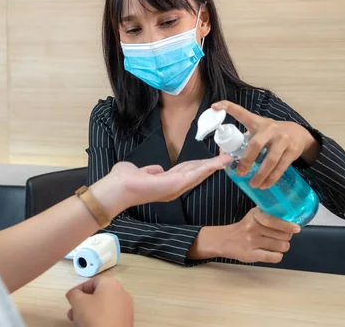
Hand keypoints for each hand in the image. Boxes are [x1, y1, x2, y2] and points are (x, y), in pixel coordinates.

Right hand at [65, 276, 133, 326]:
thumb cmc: (95, 318)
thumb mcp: (77, 302)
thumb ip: (73, 293)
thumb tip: (74, 294)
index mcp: (111, 284)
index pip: (91, 281)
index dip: (78, 290)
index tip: (71, 298)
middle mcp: (121, 293)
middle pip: (98, 294)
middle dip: (83, 303)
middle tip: (73, 312)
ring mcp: (126, 307)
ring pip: (103, 305)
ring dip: (90, 311)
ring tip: (80, 321)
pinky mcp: (127, 320)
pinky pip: (110, 314)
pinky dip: (100, 317)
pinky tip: (92, 325)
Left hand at [90, 154, 230, 215]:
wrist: (117, 188)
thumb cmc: (124, 180)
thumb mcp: (140, 172)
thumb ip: (150, 170)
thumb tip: (157, 169)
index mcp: (166, 184)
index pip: (186, 173)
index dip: (198, 165)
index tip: (211, 159)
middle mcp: (173, 188)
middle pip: (196, 173)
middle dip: (211, 165)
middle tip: (227, 157)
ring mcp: (175, 187)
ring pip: (198, 173)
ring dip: (214, 165)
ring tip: (228, 158)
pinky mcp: (176, 184)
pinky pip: (195, 173)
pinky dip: (208, 167)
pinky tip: (219, 162)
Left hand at [212, 100, 318, 188]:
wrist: (299, 133)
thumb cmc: (271, 133)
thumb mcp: (258, 131)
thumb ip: (242, 139)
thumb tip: (222, 154)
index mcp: (256, 122)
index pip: (241, 113)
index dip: (228, 107)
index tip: (215, 107)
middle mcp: (269, 129)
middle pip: (255, 145)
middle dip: (246, 160)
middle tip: (240, 173)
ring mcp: (283, 139)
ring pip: (270, 160)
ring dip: (260, 174)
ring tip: (253, 184)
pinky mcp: (293, 150)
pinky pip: (281, 167)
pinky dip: (272, 178)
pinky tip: (265, 185)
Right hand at [218, 208, 299, 262]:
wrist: (224, 240)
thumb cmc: (243, 228)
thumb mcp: (254, 216)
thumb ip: (269, 216)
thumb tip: (291, 223)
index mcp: (255, 215)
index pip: (276, 220)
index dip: (288, 225)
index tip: (295, 228)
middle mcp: (253, 227)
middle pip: (283, 235)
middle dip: (286, 237)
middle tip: (281, 237)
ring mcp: (252, 242)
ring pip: (281, 246)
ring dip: (283, 247)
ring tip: (276, 245)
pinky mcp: (251, 255)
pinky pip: (273, 257)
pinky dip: (278, 256)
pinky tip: (274, 253)